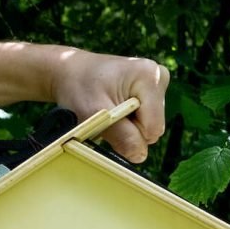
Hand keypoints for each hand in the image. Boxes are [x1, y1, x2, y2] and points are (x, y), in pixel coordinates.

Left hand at [48, 49, 169, 162]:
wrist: (70, 72)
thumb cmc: (80, 87)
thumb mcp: (95, 113)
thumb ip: (121, 136)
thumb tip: (140, 156)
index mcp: (150, 77)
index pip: (153, 128)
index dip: (131, 133)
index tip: (109, 119)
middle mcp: (159, 77)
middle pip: (153, 128)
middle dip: (129, 129)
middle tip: (107, 114)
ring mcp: (157, 83)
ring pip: (149, 126)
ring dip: (127, 125)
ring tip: (109, 108)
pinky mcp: (152, 91)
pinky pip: (146, 120)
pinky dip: (129, 121)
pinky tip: (115, 108)